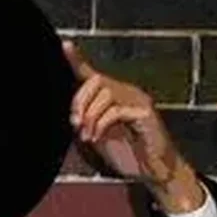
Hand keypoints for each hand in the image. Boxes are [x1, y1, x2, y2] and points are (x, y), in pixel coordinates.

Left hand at [64, 41, 205, 213]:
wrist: (150, 171)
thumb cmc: (127, 154)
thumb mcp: (98, 136)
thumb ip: (87, 122)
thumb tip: (73, 115)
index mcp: (113, 96)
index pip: (92, 74)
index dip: (77, 60)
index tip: (65, 45)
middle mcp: (126, 92)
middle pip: (95, 80)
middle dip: (79, 101)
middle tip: (75, 124)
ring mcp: (137, 99)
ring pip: (104, 93)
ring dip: (89, 116)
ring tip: (88, 135)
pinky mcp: (144, 111)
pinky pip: (116, 109)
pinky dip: (101, 123)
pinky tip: (97, 137)